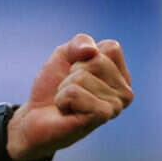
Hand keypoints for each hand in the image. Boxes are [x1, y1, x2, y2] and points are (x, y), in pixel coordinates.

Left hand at [6, 34, 133, 160]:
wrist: (36, 117)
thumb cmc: (53, 87)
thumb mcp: (64, 55)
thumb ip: (79, 43)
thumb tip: (92, 51)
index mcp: (121, 76)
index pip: (112, 47)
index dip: (84, 54)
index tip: (76, 70)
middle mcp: (125, 92)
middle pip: (97, 60)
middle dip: (72, 72)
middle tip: (69, 89)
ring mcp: (116, 107)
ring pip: (82, 76)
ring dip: (65, 87)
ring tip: (68, 102)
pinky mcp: (102, 117)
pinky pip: (74, 92)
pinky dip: (62, 98)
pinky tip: (67, 111)